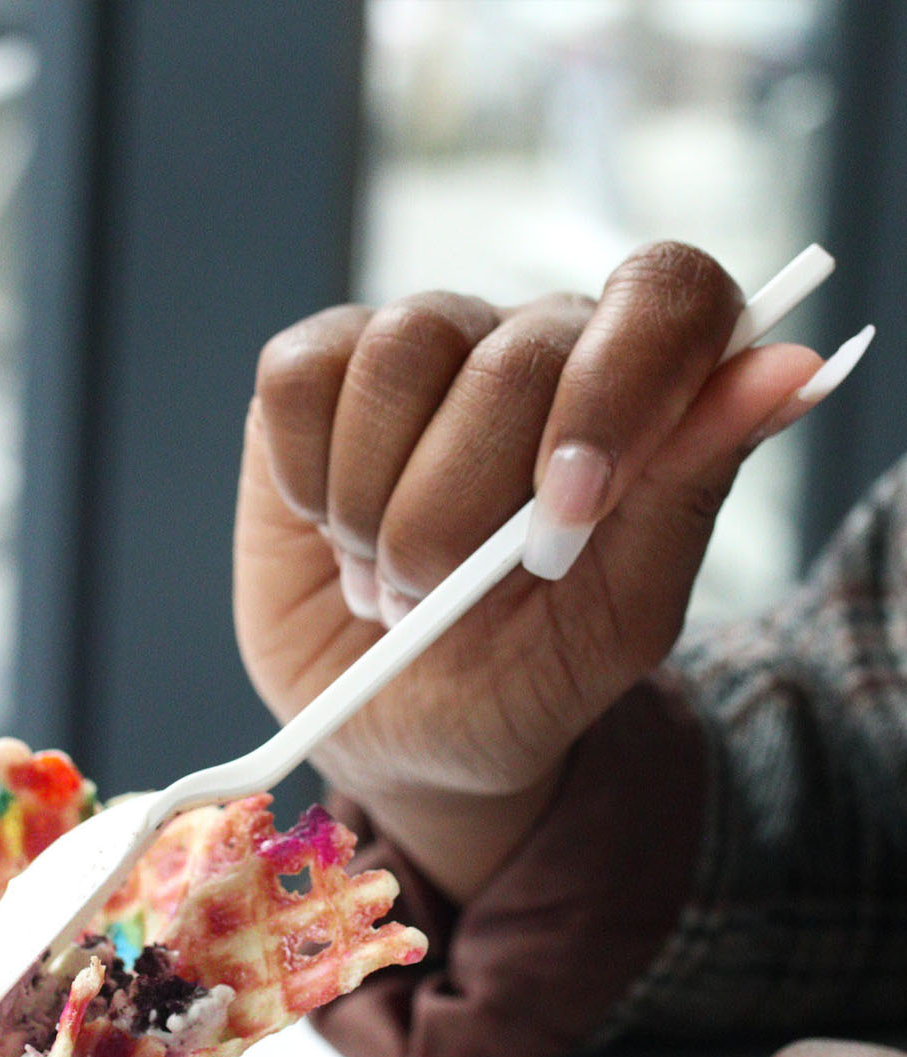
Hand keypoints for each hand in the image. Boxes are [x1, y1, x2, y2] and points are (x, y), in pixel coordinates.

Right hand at [234, 242, 822, 900]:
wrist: (400, 728)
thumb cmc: (520, 677)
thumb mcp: (617, 618)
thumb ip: (689, 490)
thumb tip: (793, 364)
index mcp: (634, 394)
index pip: (666, 294)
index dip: (618, 390)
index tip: (568, 511)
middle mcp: (527, 348)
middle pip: (509, 355)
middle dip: (460, 512)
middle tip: (442, 594)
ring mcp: (417, 352)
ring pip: (398, 352)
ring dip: (375, 505)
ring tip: (384, 575)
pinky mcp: (316, 374)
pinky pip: (300, 378)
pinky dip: (306, 475)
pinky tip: (325, 524)